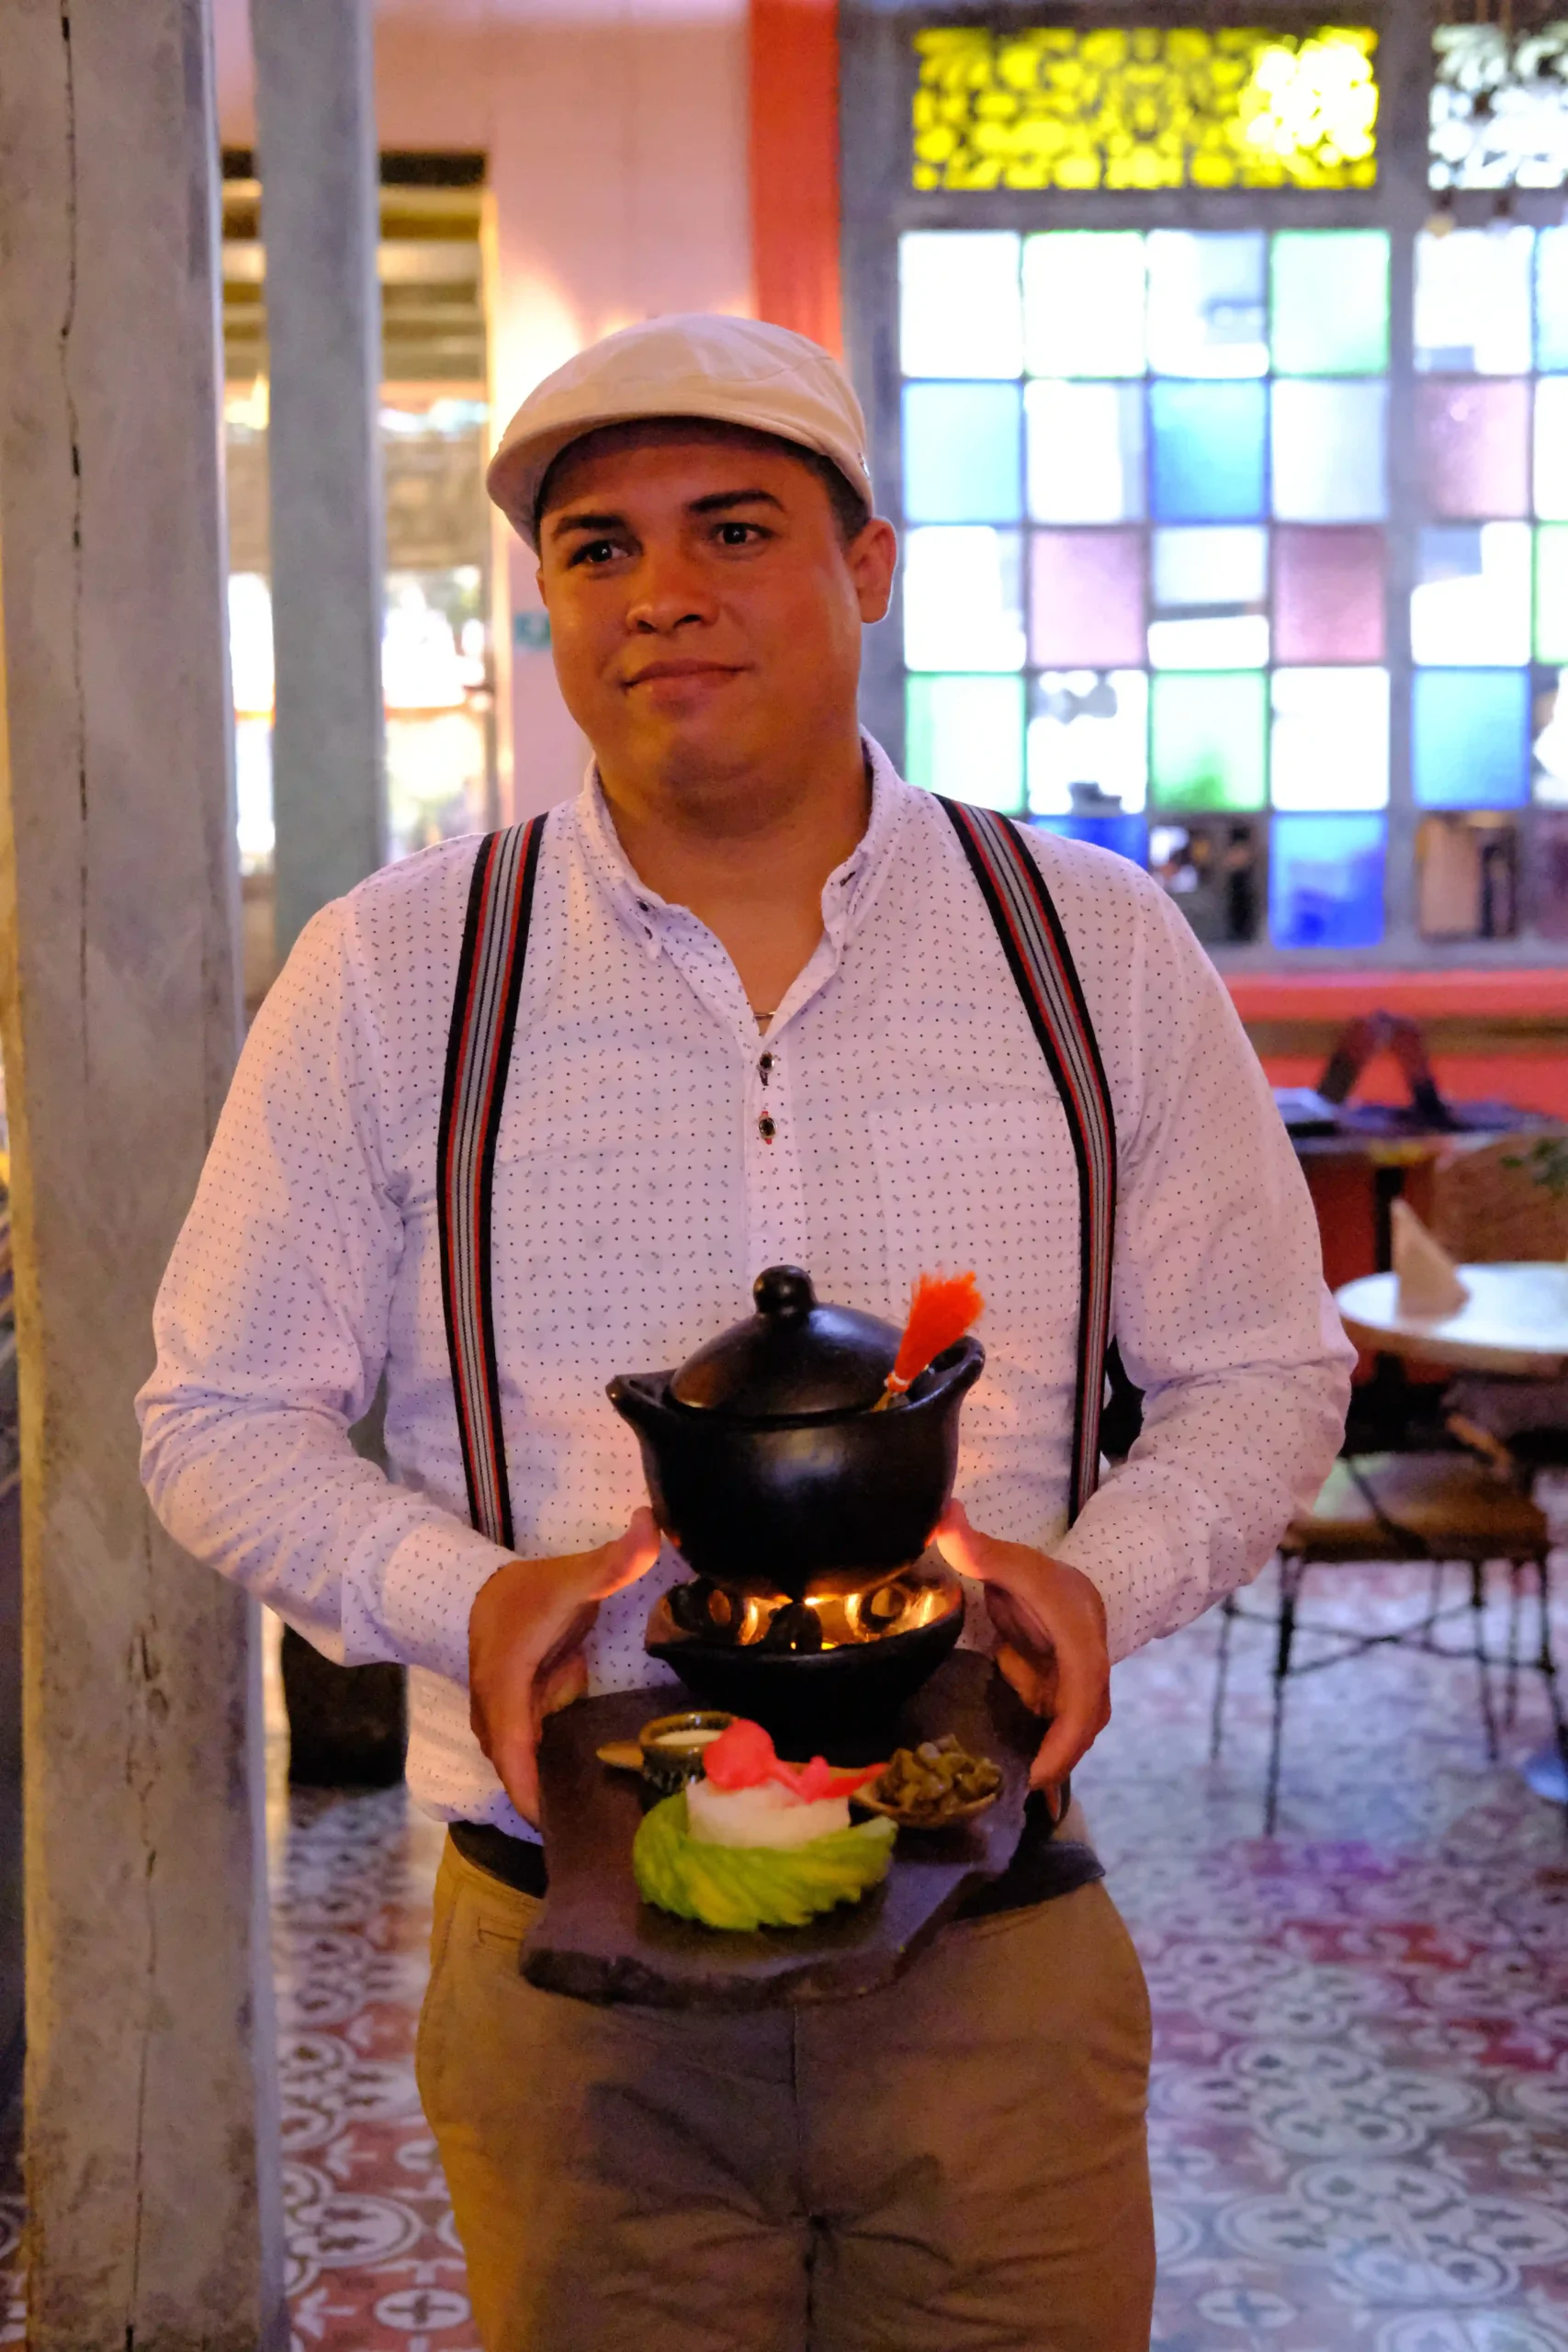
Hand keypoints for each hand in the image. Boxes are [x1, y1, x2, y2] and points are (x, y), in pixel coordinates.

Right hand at [468, 1509, 660, 1824]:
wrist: (475, 1590)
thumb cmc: (529, 1592)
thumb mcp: (576, 1575)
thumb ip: (616, 1558)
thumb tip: (652, 1523)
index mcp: (505, 1684)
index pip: (512, 1747)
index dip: (527, 1787)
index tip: (550, 1823)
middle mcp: (494, 1711)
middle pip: (514, 1768)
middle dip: (541, 1801)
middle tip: (586, 1833)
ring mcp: (497, 1719)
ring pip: (517, 1765)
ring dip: (542, 1789)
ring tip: (587, 1822)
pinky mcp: (510, 1721)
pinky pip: (525, 1755)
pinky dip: (544, 1773)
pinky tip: (579, 1792)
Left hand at [934, 1501, 1110, 1810]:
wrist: (1063, 1585)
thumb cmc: (1033, 1574)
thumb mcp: (1004, 1558)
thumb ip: (973, 1544)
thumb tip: (939, 1513)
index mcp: (1080, 1636)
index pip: (1083, 1689)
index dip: (1067, 1734)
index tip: (1040, 1771)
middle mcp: (1088, 1667)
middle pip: (1084, 1723)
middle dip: (1059, 1759)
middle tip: (1021, 1794)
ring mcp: (1077, 1688)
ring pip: (1073, 1734)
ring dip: (1051, 1763)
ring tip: (1018, 1799)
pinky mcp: (1063, 1703)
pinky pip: (1059, 1738)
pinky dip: (1048, 1765)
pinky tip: (1037, 1806)